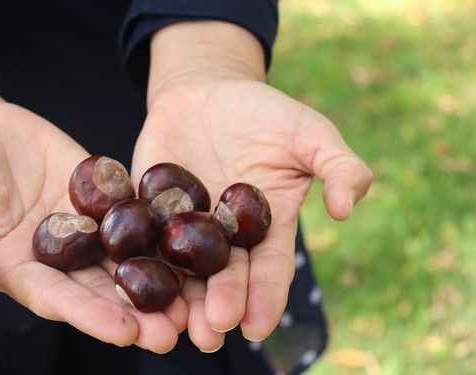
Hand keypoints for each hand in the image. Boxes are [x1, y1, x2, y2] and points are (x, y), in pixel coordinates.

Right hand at [0, 63, 186, 352]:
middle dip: (137, 311)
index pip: (58, 300)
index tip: (126, 333)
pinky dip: (159, 226)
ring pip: (125, 258)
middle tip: (175, 330)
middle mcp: (58, 257)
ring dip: (157, 279)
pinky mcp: (101, 195)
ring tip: (193, 300)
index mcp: (20, 269)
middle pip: (102, 289)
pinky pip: (132, 211)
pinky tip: (191, 237)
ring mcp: (83, 226)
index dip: (91, 316)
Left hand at [132, 22, 372, 351]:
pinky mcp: (146, 209)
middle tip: (212, 332)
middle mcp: (224, 236)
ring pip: (182, 270)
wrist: (207, 90)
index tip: (258, 327)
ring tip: (175, 328)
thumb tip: (346, 209)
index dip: (265, 296)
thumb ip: (338, 166)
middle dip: (219, 305)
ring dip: (179, 300)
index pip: (269, 268)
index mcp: (266, 227)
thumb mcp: (309, 132)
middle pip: (223, 278)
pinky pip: (140, 236)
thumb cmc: (264, 113)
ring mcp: (184, 225)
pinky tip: (129, 283)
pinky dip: (137, 260)